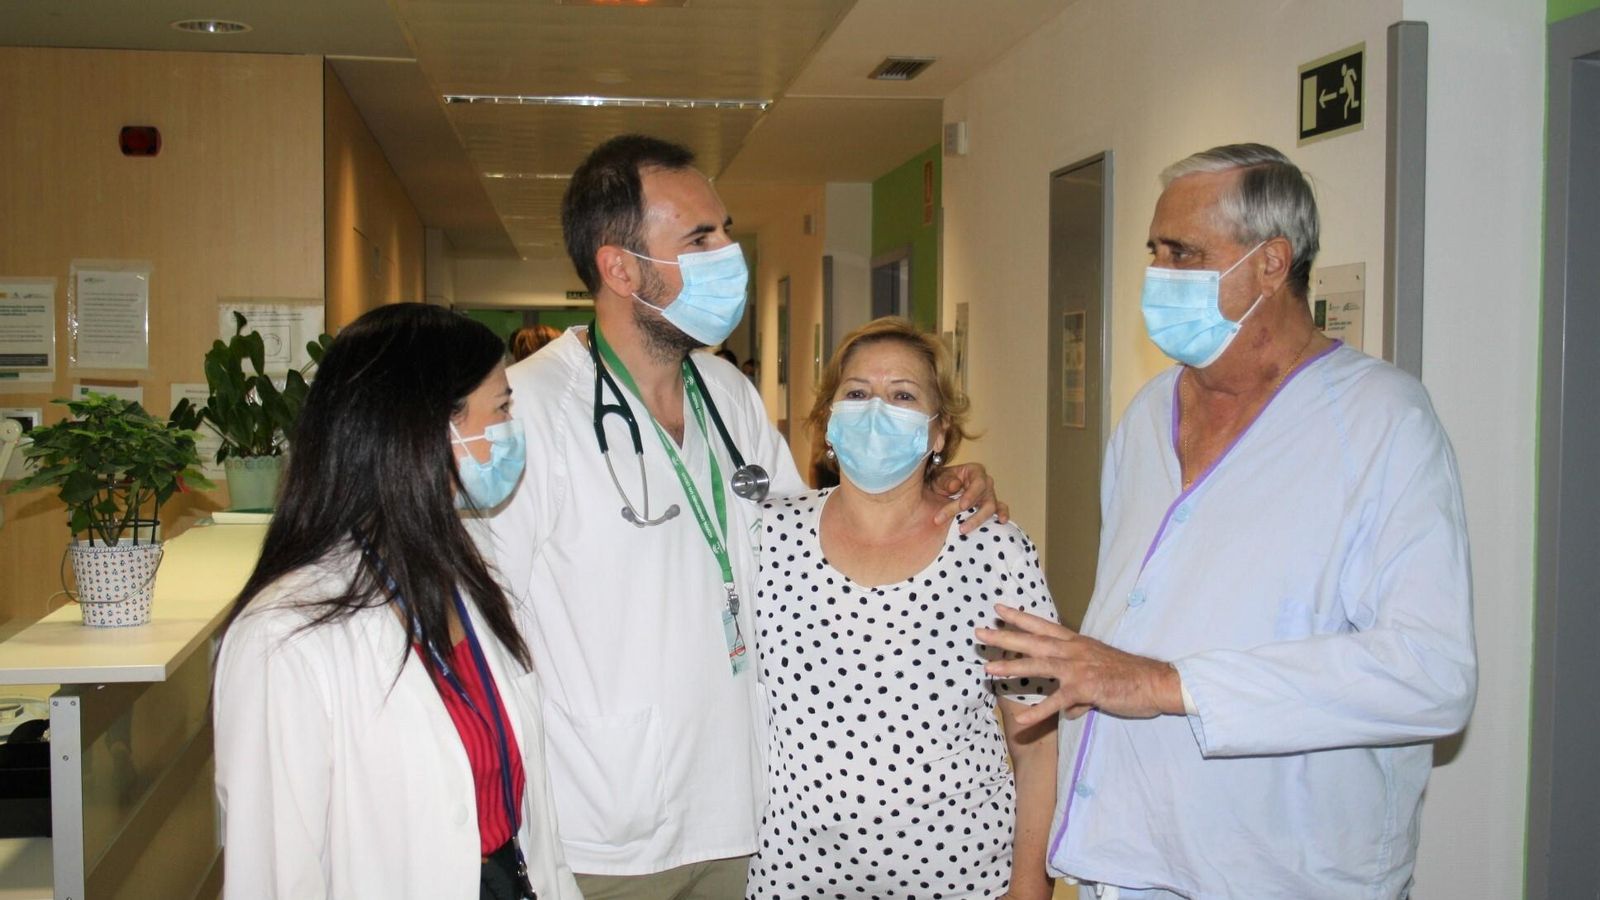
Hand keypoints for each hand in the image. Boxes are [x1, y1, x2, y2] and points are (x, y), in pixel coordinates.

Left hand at [932, 462, 1008, 533]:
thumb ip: (945, 480)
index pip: (978, 482)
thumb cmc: (940, 482)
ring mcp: (989, 494)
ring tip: (964, 530)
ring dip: (978, 520)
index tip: (962, 506)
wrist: (937, 492)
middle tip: (960, 527)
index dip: (972, 495)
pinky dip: (1002, 514)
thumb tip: (955, 486)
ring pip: (991, 507)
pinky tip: (1001, 521)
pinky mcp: (991, 506)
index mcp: (974, 471)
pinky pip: (1001, 509)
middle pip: (985, 498)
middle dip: (972, 514)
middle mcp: (985, 482)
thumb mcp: (938, 479)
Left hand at [977, 603, 1185, 725]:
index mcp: (1077, 643)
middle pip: (1033, 640)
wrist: (1154, 682)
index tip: (999, 609)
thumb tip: (1070, 709)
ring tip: (988, 670)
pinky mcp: (1085, 690)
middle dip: (1005, 636)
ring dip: (1011, 667)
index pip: (1043, 626)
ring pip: (1039, 664)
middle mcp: (1074, 651)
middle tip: (980, 633)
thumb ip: (1079, 691)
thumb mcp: (1100, 674)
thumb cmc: (1129, 676)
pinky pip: (1056, 702)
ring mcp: (1078, 669)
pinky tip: (1021, 722)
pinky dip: (1038, 712)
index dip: (1020, 617)